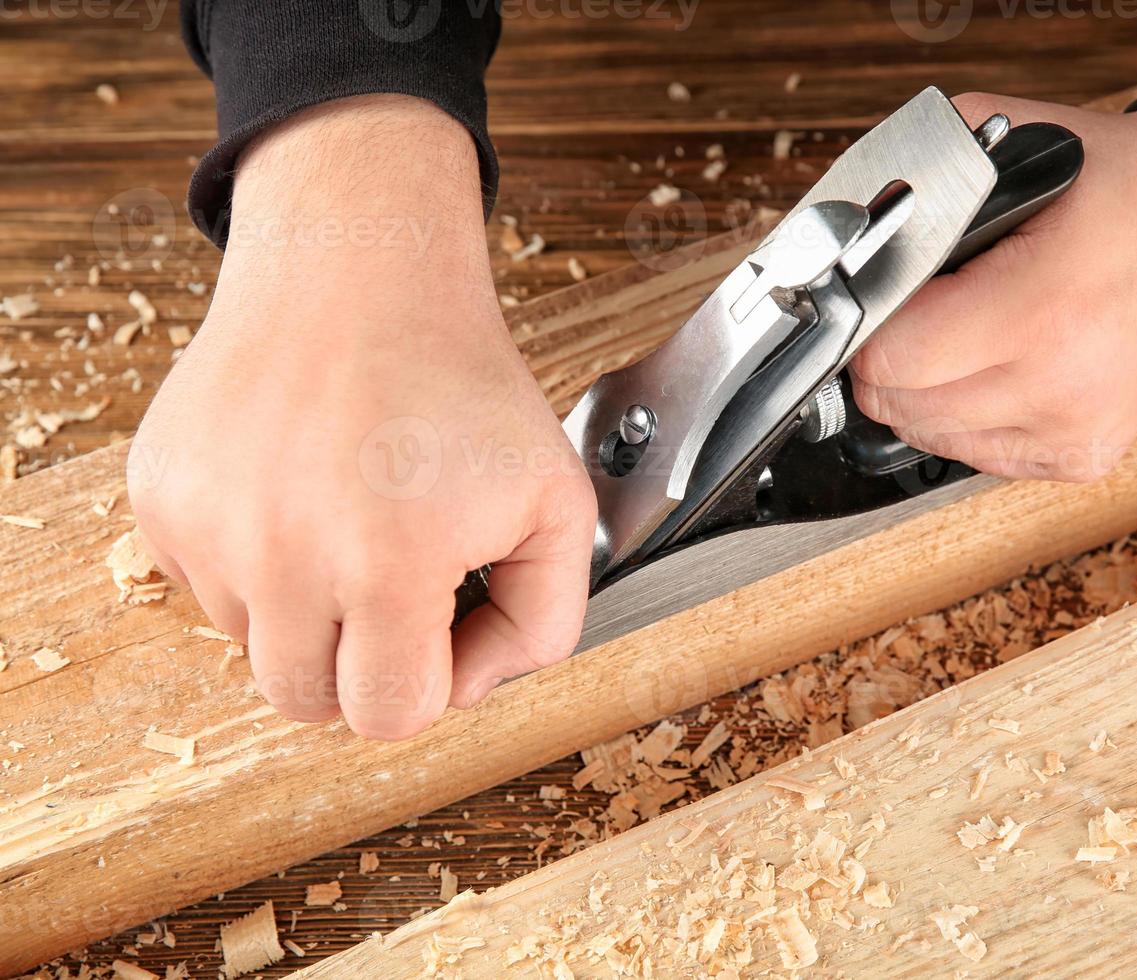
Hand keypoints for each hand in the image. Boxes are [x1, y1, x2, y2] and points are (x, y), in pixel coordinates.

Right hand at [128, 96, 595, 738]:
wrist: (362, 277)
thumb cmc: (463, 387)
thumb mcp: (556, 502)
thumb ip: (544, 621)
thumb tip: (465, 685)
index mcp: (388, 565)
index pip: (389, 716)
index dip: (430, 681)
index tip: (445, 621)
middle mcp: (280, 555)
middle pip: (306, 701)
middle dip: (362, 664)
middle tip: (398, 586)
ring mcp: (209, 525)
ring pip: (254, 645)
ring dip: (306, 610)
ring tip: (350, 521)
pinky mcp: (161, 497)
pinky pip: (205, 585)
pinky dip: (253, 563)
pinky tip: (299, 494)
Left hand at [849, 94, 1136, 481]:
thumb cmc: (1121, 189)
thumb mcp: (1014, 146)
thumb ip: (922, 184)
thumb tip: (849, 235)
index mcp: (1042, 308)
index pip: (892, 360)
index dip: (867, 325)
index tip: (874, 300)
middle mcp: (1061, 386)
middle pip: (901, 406)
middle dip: (888, 358)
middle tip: (914, 313)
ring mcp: (1074, 431)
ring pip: (929, 437)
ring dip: (923, 390)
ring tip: (964, 334)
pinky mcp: (1081, 457)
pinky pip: (975, 453)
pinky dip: (966, 414)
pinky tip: (1000, 364)